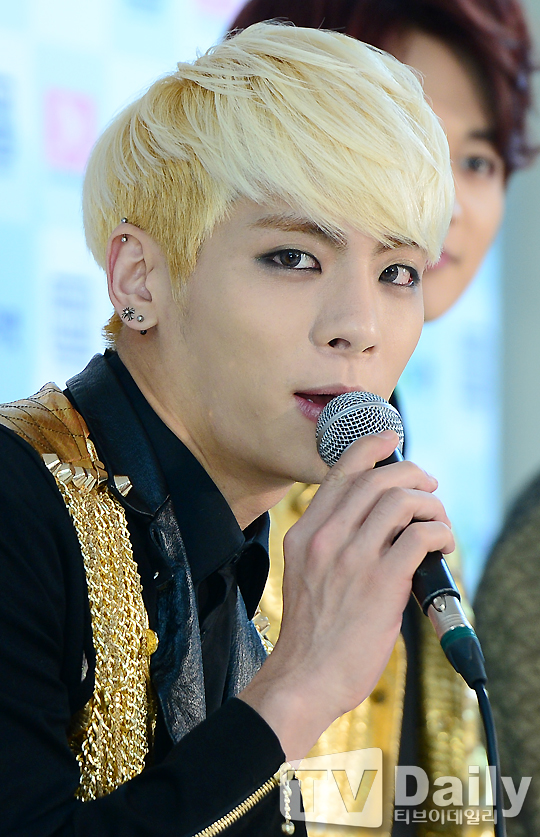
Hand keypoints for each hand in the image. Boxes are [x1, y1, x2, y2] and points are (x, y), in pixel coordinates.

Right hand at [239, 430, 453, 759]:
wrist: (304, 678)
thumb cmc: (310, 632)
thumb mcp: (304, 573)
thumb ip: (329, 542)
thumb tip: (375, 519)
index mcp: (304, 533)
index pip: (339, 472)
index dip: (370, 447)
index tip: (391, 439)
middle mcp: (325, 538)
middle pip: (376, 478)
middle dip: (412, 473)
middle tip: (429, 485)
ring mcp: (353, 558)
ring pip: (401, 500)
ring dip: (431, 504)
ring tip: (438, 521)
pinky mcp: (382, 583)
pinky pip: (420, 536)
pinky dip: (439, 532)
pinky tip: (442, 545)